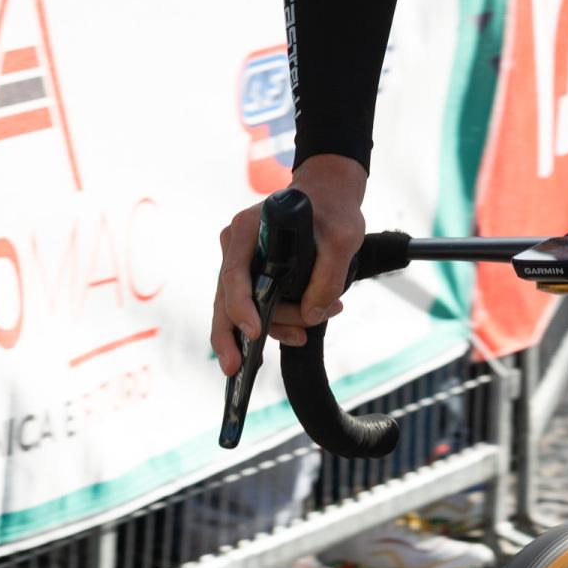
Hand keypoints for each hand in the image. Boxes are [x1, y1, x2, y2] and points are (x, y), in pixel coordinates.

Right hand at [212, 152, 370, 372]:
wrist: (328, 197)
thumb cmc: (332, 211)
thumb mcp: (342, 238)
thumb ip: (329, 276)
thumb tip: (313, 315)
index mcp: (246, 231)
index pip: (234, 274)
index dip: (240, 306)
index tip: (254, 332)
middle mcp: (236, 248)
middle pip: (226, 300)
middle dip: (231, 337)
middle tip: (234, 369)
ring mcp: (242, 264)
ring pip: (245, 310)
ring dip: (277, 326)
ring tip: (310, 328)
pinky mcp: (253, 278)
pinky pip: (258, 309)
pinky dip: (278, 323)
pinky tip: (301, 331)